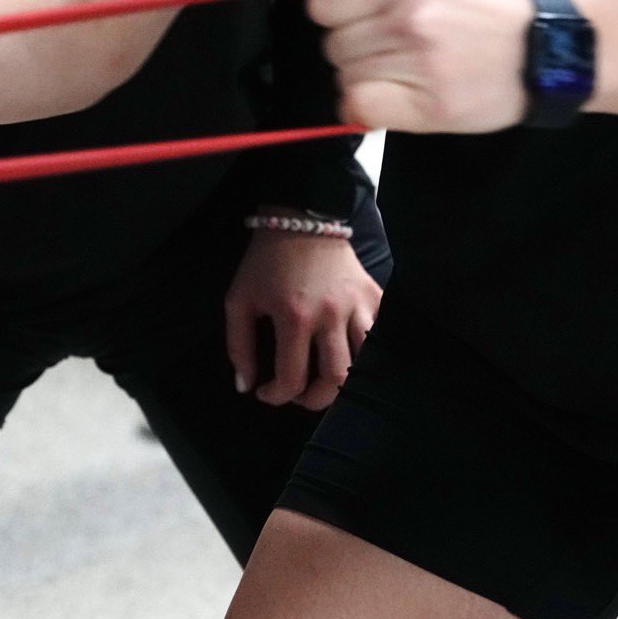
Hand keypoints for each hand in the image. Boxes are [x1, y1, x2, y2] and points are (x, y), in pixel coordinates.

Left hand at [224, 228, 381, 410]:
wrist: (301, 219)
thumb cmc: (266, 262)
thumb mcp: (239, 300)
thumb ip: (238, 346)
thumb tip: (245, 386)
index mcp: (295, 316)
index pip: (292, 378)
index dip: (275, 396)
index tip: (265, 392)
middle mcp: (331, 314)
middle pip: (335, 380)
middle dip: (314, 399)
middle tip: (298, 393)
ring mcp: (357, 304)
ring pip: (364, 363)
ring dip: (344, 381)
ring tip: (324, 378)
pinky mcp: (374, 294)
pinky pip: (379, 335)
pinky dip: (367, 351)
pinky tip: (348, 353)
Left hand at [308, 0, 534, 132]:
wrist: (535, 53)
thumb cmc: (474, 8)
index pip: (324, 2)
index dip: (334, 12)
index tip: (357, 17)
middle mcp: (410, 19)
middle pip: (333, 44)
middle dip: (355, 46)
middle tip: (394, 45)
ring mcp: (420, 66)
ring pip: (345, 78)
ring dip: (365, 77)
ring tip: (404, 69)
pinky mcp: (428, 108)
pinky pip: (360, 108)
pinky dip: (366, 107)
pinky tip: (392, 97)